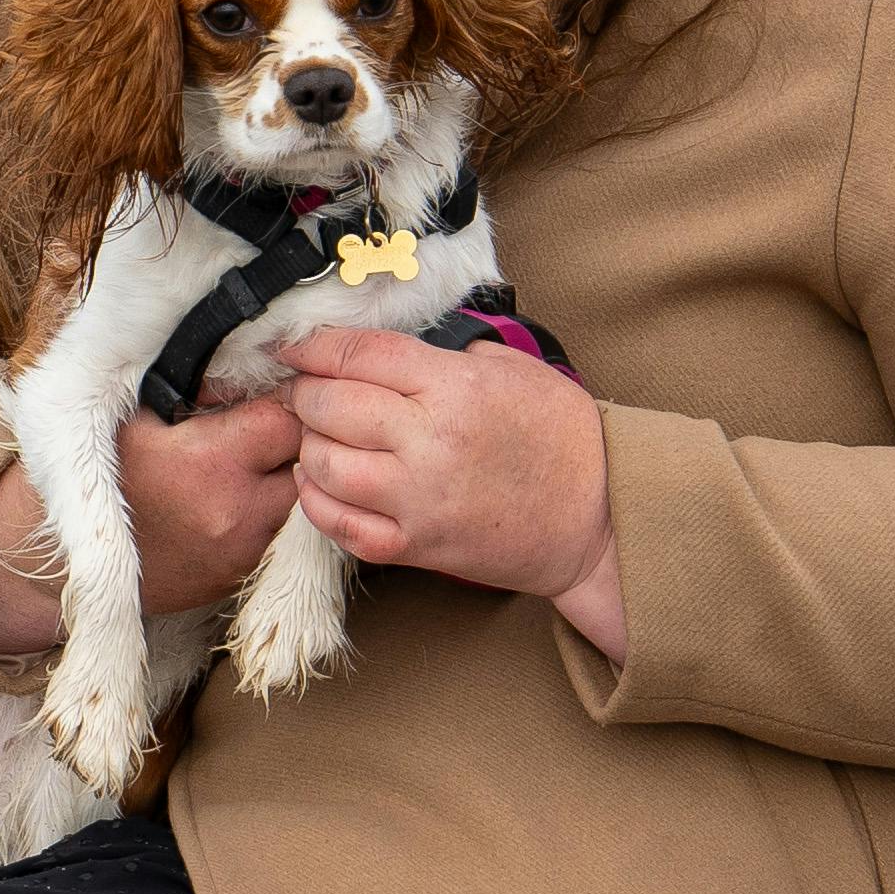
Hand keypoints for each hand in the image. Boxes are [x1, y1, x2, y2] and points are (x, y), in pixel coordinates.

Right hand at [0, 395, 302, 655]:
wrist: (54, 559)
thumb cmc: (94, 470)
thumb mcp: (132, 413)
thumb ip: (190, 382)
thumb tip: (245, 345)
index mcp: (210, 462)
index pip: (288, 418)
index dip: (282, 398)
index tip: (265, 391)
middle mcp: (236, 511)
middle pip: (303, 459)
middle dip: (287, 436)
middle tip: (258, 422)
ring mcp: (241, 550)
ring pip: (295, 497)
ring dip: (278, 474)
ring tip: (241, 459)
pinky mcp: (237, 576)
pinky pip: (274, 532)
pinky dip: (262, 509)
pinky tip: (227, 495)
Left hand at [278, 330, 628, 654]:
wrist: (598, 517)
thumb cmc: (563, 438)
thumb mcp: (513, 369)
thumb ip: (447, 355)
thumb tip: (387, 353)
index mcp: (454, 388)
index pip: (358, 355)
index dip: (314, 347)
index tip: (296, 347)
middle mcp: (428, 441)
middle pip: (329, 406)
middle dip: (307, 393)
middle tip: (307, 390)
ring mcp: (417, 499)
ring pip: (323, 465)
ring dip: (309, 445)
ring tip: (318, 437)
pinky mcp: (415, 546)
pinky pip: (338, 525)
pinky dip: (317, 502)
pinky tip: (319, 484)